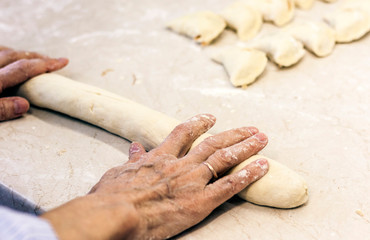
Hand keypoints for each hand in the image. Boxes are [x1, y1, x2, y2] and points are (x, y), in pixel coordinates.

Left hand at [0, 46, 67, 120]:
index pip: (25, 68)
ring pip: (3, 51)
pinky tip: (5, 54)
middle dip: (36, 57)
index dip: (46, 64)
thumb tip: (24, 105)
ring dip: (19, 53)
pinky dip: (3, 52)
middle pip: (16, 56)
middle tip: (51, 60)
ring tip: (30, 56)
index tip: (63, 61)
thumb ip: (2, 109)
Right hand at [42, 114, 268, 239]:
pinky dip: (248, 174)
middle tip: (251, 128)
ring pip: (225, 158)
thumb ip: (131, 161)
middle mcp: (181, 165)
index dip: (199, 123)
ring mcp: (193, 181)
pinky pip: (230, 185)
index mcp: (160, 157)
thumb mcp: (117, 173)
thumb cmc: (112, 196)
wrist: (117, 214)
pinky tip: (262, 166)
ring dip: (246, 147)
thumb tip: (134, 147)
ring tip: (262, 139)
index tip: (211, 117)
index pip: (183, 133)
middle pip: (213, 143)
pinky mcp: (201, 201)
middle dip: (234, 134)